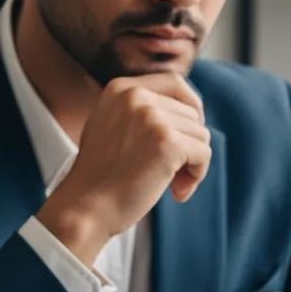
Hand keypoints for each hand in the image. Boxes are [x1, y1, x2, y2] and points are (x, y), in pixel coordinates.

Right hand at [37, 73, 211, 265]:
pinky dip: (197, 175)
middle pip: (192, 114)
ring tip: (172, 185)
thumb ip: (140, 113)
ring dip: (193, 164)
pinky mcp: (167, 142)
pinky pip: (204, 153)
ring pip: (200, 134)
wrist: (86, 207)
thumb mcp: (112, 127)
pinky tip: (177, 192)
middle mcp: (136, 95)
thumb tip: (190, 112)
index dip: (191, 109)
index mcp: (121, 88)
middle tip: (175, 174)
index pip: (176, 83)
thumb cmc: (102, 178)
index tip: (188, 136)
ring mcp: (152, 117)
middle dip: (190, 145)